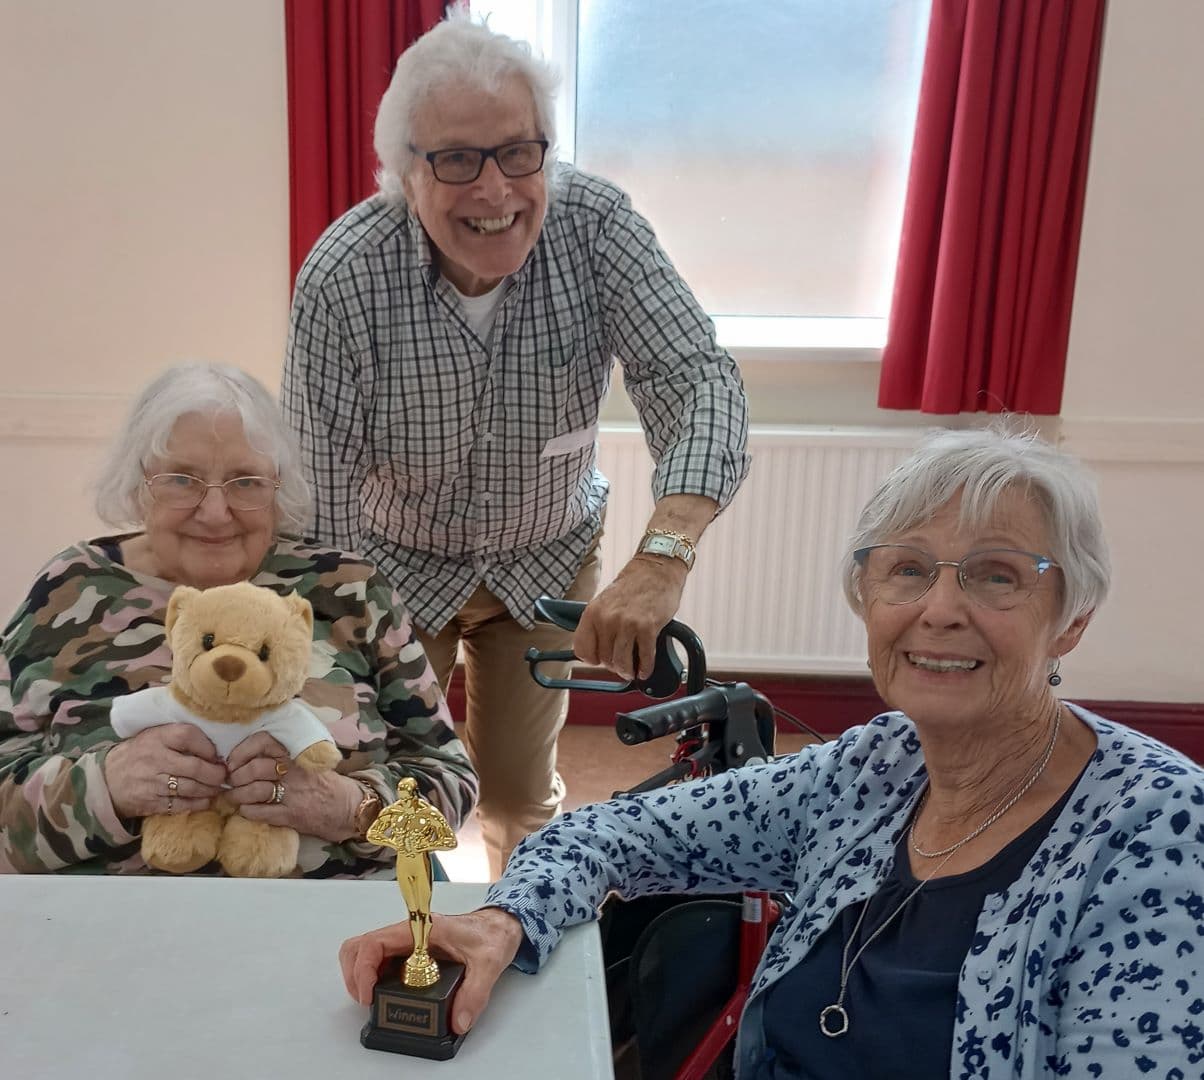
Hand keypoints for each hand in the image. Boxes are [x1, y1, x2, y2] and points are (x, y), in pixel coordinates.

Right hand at [104, 724, 225, 819]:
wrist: (106, 779)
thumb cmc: (139, 755)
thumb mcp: (154, 737)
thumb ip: (179, 737)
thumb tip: (214, 748)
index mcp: (157, 738)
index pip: (189, 736)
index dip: (207, 746)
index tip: (217, 754)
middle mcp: (155, 759)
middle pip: (194, 767)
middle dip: (215, 773)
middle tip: (224, 775)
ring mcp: (152, 783)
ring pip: (190, 788)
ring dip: (210, 790)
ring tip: (218, 788)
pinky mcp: (151, 803)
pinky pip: (181, 805)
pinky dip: (197, 804)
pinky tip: (205, 800)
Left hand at [224, 732, 358, 842]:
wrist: (350, 808)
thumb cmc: (328, 784)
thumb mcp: (310, 763)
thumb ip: (285, 757)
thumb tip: (252, 755)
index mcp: (298, 756)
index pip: (265, 742)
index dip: (243, 750)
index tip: (233, 760)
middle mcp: (295, 772)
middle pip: (254, 768)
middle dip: (236, 776)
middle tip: (232, 781)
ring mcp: (293, 794)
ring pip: (253, 791)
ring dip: (237, 795)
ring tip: (234, 796)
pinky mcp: (292, 815)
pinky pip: (260, 812)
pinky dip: (247, 811)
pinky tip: (246, 809)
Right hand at [339, 908, 525, 1032]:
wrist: (501, 925)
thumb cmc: (493, 934)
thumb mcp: (489, 963)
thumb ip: (474, 994)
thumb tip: (458, 1021)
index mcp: (422, 928)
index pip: (376, 941)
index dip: (363, 969)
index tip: (369, 995)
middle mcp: (409, 932)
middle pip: (361, 945)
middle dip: (355, 974)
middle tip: (366, 1000)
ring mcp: (408, 942)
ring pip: (366, 951)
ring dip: (360, 975)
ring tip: (371, 998)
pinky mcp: (410, 952)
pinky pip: (380, 960)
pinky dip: (372, 976)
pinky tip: (384, 992)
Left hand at [574, 555, 686, 680]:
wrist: (656, 569)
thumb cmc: (633, 586)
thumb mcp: (606, 601)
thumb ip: (600, 624)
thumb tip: (600, 650)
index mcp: (592, 612)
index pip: (582, 650)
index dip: (592, 659)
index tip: (600, 660)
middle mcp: (607, 619)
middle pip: (604, 659)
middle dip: (614, 665)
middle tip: (622, 663)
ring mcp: (627, 624)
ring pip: (622, 663)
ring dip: (628, 671)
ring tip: (633, 670)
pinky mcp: (648, 628)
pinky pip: (644, 658)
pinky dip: (645, 668)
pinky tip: (645, 668)